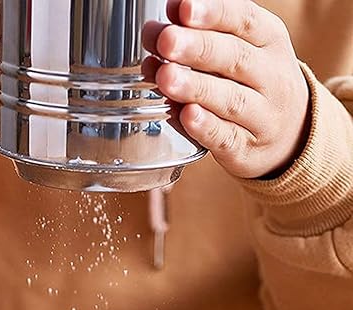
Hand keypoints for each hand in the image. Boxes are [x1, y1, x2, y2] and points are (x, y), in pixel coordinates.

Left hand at [143, 0, 309, 178]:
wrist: (292, 136)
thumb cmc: (253, 84)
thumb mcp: (243, 50)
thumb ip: (206, 35)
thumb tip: (166, 17)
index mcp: (269, 41)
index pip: (244, 20)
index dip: (214, 13)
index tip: (183, 8)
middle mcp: (271, 76)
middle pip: (234, 58)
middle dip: (197, 48)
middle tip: (165, 40)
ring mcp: (261, 116)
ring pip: (230, 99)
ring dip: (195, 87)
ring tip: (165, 76)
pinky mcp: (245, 149)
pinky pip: (225, 137)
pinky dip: (205, 127)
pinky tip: (186, 115)